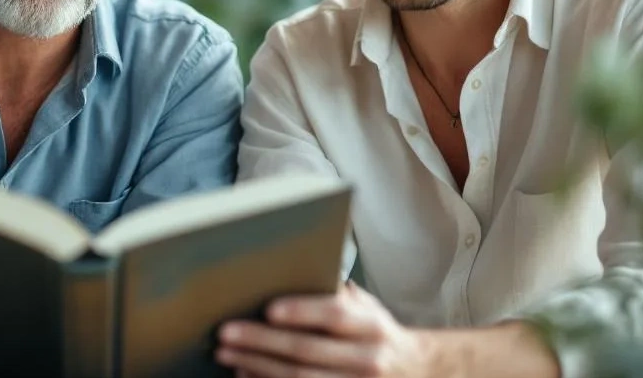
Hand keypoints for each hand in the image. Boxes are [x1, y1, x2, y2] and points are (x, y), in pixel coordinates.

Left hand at [216, 282, 433, 377]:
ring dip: (258, 367)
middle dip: (262, 342)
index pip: (336, 316)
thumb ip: (338, 295)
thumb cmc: (378, 334)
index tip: (269, 309)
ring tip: (228, 354)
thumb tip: (295, 273)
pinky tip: (246, 375)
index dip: (302, 312)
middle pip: (307, 351)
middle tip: (227, 333)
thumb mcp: (369, 309)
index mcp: (374, 326)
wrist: (415, 372)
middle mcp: (368, 359)